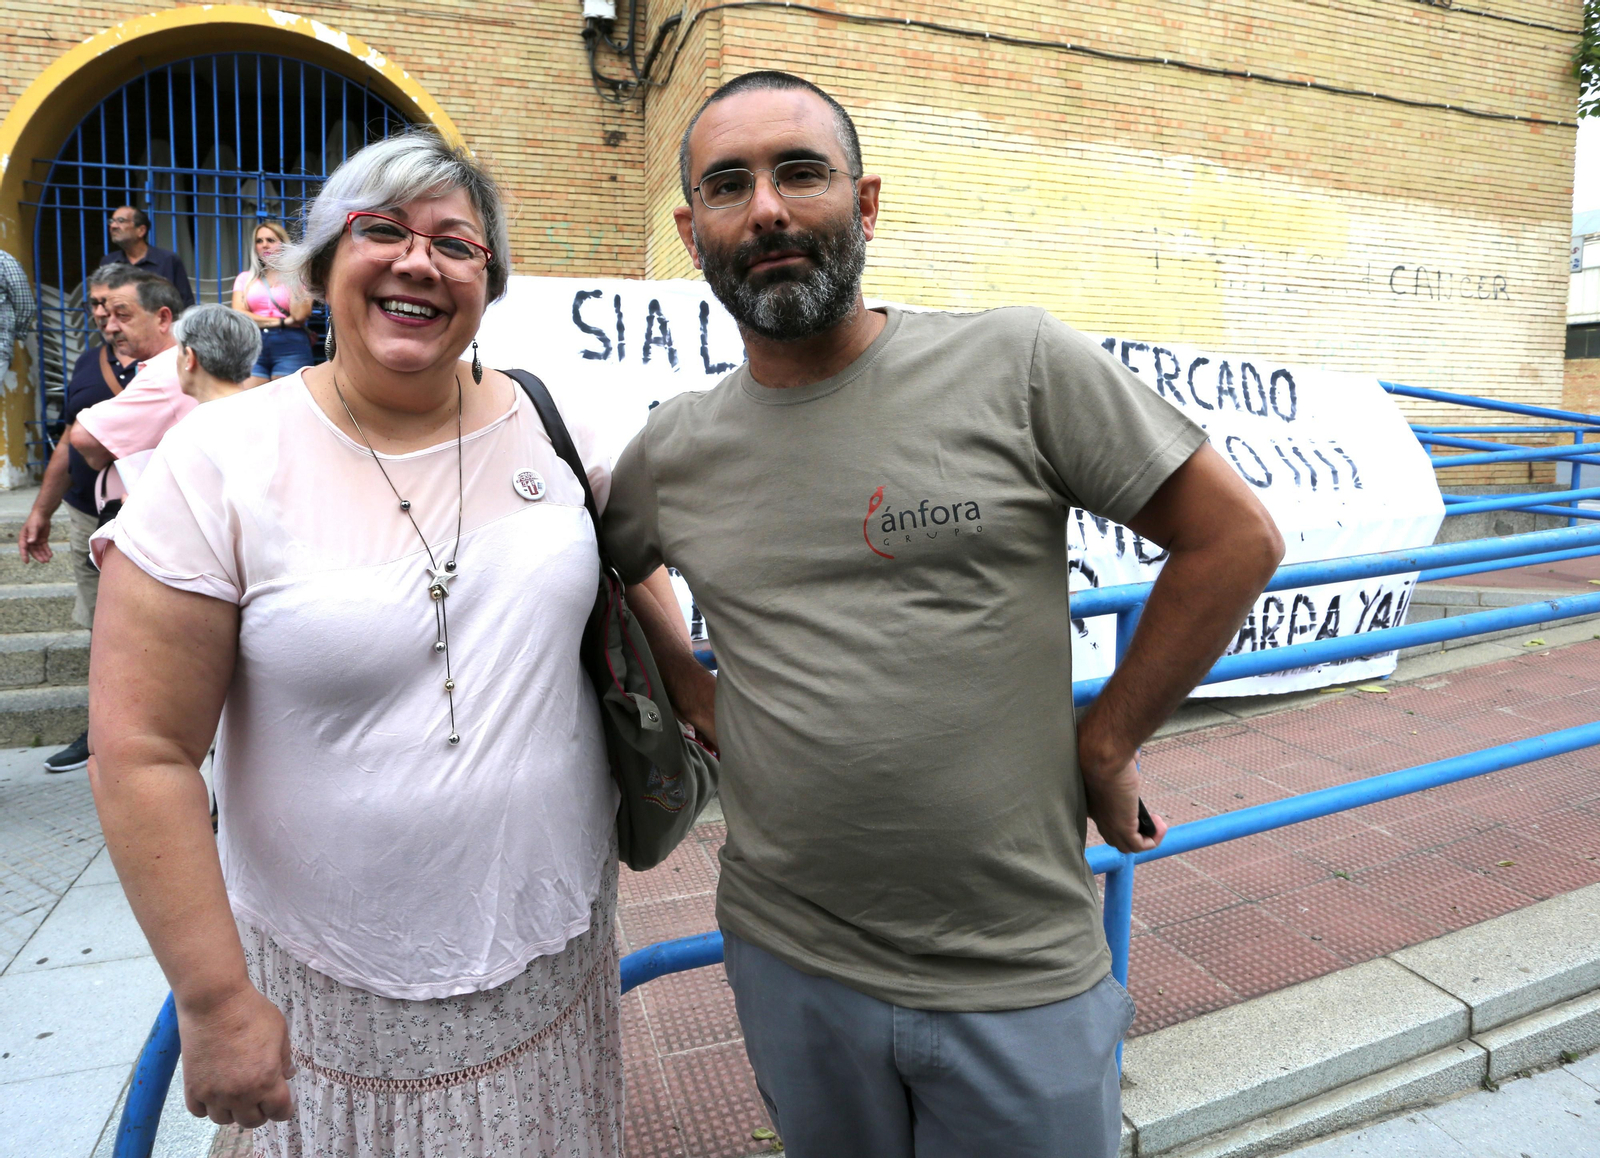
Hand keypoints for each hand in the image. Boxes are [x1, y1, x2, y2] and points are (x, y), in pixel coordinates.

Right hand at [19, 510, 52, 563]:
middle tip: (44, 561)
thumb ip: (32, 534)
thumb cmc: (35, 520)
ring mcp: (36, 541)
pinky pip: (44, 547)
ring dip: (43, 555)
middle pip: (33, 550)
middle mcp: (29, 540)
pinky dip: (47, 551)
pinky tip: (51, 555)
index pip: (23, 547)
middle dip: (38, 556)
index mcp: (24, 537)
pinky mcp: (42, 540)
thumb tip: (30, 542)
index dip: (24, 555)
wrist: (42, 515)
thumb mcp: (33, 526)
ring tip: (48, 560)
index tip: (27, 562)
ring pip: (39, 550)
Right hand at [176, 984, 294, 1127]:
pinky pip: (199, 1112)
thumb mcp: (280, 1032)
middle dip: (259, 1111)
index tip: (282, 1104)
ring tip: (236, 1094)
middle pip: (252, 1121)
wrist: (214, 1001)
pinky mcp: (193, 1087)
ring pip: (224, 1120)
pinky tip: (214, 1092)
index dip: (283, 1109)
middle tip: (260, 1098)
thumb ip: (284, 1058)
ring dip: (233, 1110)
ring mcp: (214, 1093)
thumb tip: (287, 1075)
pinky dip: (207, 1107)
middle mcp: (240, 1093)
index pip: (279, 1112)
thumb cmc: (251, 1012)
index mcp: (266, 1080)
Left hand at [1081, 752, 1167, 854]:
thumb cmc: (1107, 754)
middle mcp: (1099, 819)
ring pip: (1128, 846)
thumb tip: (1134, 758)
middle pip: (1117, 839)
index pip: (1107, 823)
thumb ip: (1126, 765)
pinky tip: (1160, 824)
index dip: (1125, 820)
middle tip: (1150, 818)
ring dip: (1147, 838)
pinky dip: (1154, 840)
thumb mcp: (1118, 763)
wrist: (1104, 757)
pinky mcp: (1122, 828)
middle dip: (1136, 833)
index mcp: (1094, 805)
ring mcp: (1110, 825)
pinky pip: (1140, 846)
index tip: (1137, 809)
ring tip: (1157, 823)